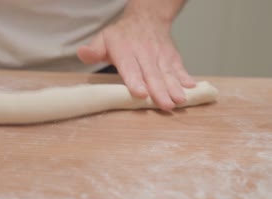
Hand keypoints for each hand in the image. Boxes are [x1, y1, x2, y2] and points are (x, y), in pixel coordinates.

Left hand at [78, 16, 195, 110]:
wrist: (147, 17)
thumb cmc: (121, 36)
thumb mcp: (103, 39)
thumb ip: (94, 50)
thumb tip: (82, 53)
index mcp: (125, 50)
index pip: (130, 68)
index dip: (135, 81)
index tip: (141, 93)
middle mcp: (145, 53)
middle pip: (152, 74)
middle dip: (159, 90)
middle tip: (165, 105)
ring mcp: (160, 55)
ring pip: (168, 73)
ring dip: (175, 87)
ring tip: (180, 101)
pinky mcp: (172, 57)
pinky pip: (179, 68)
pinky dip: (186, 77)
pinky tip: (192, 88)